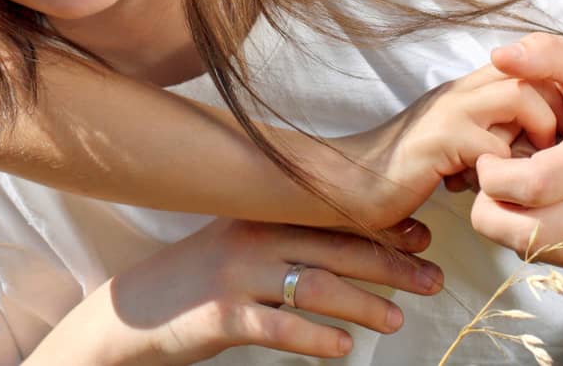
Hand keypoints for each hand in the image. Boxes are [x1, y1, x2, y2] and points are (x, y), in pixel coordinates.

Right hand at [93, 218, 444, 364]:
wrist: (131, 313)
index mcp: (258, 215)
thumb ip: (285, 238)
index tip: (424, 239)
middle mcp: (249, 237)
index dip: (381, 228)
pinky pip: (278, 327)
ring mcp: (234, 276)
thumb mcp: (237, 245)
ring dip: (363, 303)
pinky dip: (317, 338)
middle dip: (389, 264)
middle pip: (333, 248)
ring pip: (314, 286)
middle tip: (432, 281)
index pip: (331, 218)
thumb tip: (351, 243)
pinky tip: (345, 348)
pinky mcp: (220, 317)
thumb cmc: (195, 280)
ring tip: (397, 319)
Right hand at [336, 63, 562, 230]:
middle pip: (529, 74)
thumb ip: (486, 134)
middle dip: (552, 115)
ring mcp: (450, 109)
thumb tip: (533, 151)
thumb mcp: (455, 144)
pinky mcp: (441, 138)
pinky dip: (504, 173)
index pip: (524, 68)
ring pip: (518, 97)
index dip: (550, 98)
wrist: (352, 181)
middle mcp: (459, 89)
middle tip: (549, 155)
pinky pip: (495, 147)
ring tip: (523, 170)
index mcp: (465, 88)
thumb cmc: (406, 169)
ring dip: (533, 136)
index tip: (555, 139)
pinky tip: (484, 189)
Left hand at [468, 33, 562, 267]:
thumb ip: (546, 53)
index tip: (488, 155)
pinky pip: (555, 257)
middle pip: (528, 232)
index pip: (531, 185)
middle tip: (489, 180)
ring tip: (510, 190)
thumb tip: (499, 54)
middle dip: (489, 209)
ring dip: (506, 225)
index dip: (493, 175)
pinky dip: (531, 237)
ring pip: (536, 251)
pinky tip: (537, 204)